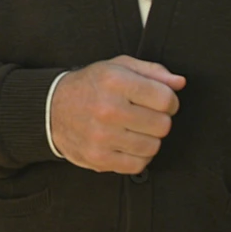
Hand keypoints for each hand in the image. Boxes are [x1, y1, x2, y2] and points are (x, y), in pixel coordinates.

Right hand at [48, 55, 184, 173]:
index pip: (166, 98)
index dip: (169, 101)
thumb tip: (179, 83)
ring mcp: (102, 136)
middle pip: (163, 125)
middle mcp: (108, 109)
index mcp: (114, 81)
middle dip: (159, 120)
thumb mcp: (117, 66)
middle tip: (144, 116)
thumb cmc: (90, 86)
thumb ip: (152, 71)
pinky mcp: (99, 158)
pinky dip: (138, 156)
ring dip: (149, 139)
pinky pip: (138, 165)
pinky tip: (128, 144)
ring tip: (134, 130)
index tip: (160, 102)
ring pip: (153, 146)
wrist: (51, 109)